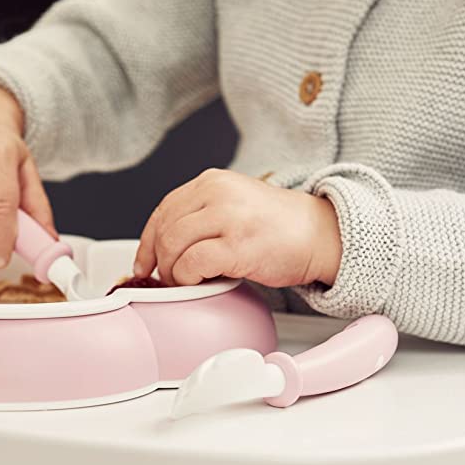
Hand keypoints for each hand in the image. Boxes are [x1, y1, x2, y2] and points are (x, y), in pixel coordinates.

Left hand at [133, 168, 342, 287]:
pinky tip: (199, 283)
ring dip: (172, 272)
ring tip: (184, 282)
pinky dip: (188, 278)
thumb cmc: (279, 226)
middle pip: (164, 230)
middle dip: (159, 260)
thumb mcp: (234, 203)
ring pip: (173, 246)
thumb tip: (162, 245)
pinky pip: (193, 264)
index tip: (144, 262)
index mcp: (212, 181)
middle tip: (166, 278)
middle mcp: (217, 194)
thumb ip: (201, 214)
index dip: (147, 240)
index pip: (164, 210)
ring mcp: (228, 218)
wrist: (320, 234)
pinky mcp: (237, 246)